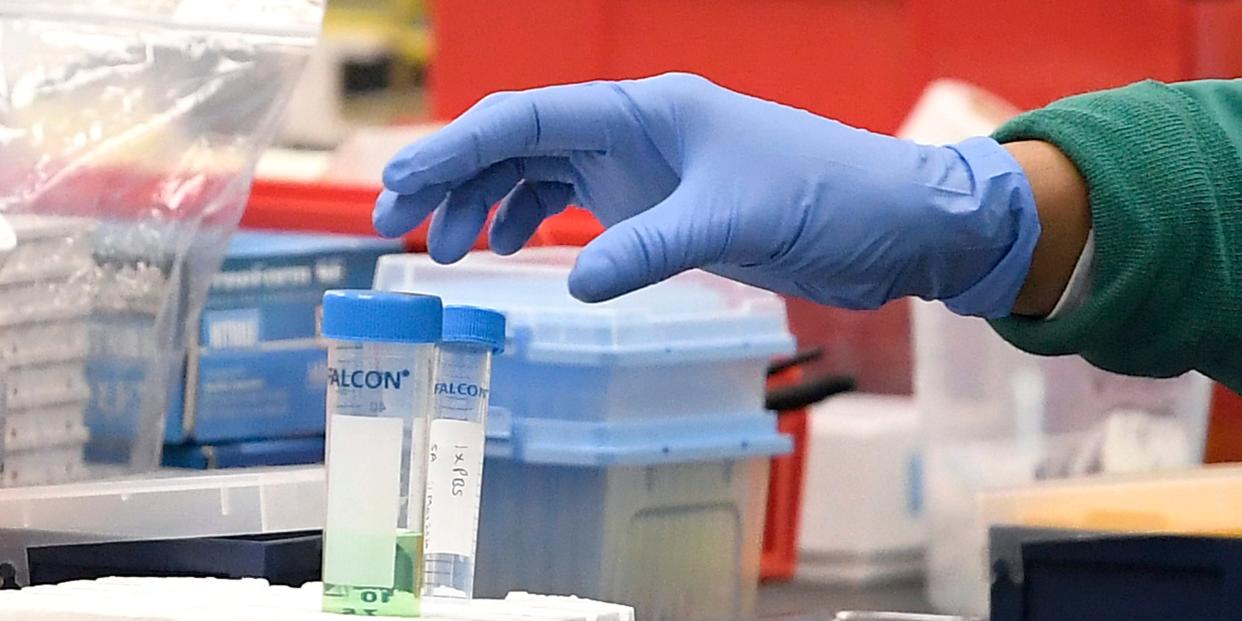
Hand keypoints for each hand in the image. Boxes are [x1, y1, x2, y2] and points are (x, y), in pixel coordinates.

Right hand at [375, 73, 1039, 316]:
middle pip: (515, 142)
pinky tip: (508, 248)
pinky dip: (530, 221)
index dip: (453, 149)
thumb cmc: (828, 197)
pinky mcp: (657, 205)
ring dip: (483, 204)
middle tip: (394, 226)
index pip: (525, 118)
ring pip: (535, 173)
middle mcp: (632, 131)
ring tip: (441, 251)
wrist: (891, 223)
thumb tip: (572, 285)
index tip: (398, 185)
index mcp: (643, 110)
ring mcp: (641, 168)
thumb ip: (650, 249)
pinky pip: (570, 204)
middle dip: (450, 179)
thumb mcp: (737, 220)